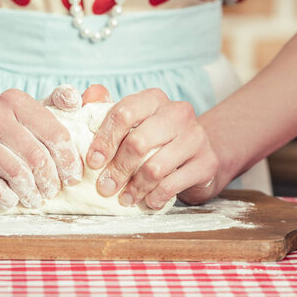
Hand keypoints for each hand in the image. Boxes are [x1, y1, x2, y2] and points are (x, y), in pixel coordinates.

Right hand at [0, 86, 83, 211]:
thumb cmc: (7, 135)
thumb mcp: (34, 116)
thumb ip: (66, 106)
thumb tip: (97, 92)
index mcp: (15, 100)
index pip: (55, 133)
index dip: (69, 160)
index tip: (73, 177)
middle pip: (37, 156)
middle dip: (50, 181)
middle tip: (53, 192)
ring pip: (17, 173)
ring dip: (31, 193)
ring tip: (36, 199)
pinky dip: (8, 198)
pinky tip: (13, 200)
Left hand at [83, 85, 221, 207]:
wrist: (197, 157)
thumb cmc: (155, 139)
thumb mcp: (131, 123)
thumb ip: (105, 108)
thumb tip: (89, 94)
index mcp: (154, 99)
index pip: (124, 113)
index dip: (104, 140)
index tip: (93, 162)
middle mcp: (178, 112)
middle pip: (138, 142)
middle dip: (117, 169)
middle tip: (105, 187)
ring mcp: (196, 137)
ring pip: (154, 167)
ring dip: (135, 187)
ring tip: (125, 198)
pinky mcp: (207, 162)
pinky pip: (173, 184)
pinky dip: (155, 197)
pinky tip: (148, 202)